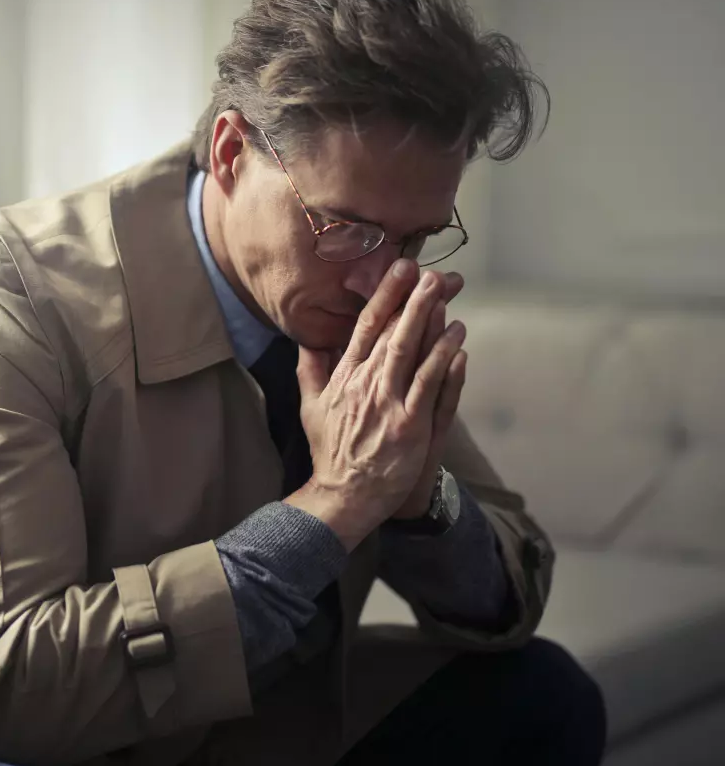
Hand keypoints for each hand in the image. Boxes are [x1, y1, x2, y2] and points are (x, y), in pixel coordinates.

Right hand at [283, 260, 467, 549]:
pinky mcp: (410, 426)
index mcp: (343, 377)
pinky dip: (444, 361)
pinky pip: (430, 386)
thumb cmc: (331, 451)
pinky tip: (457, 341)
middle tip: (431, 273)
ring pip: (411, 354)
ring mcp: (389, 405)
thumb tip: (308, 340)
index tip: (399, 271)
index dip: (384, 297)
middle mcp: (365, 385)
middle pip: (392, 333)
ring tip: (447, 297)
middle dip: (412, 300)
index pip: (365, 328)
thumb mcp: (309, 406)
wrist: (344, 494)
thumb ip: (310, 369)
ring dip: (430, 323)